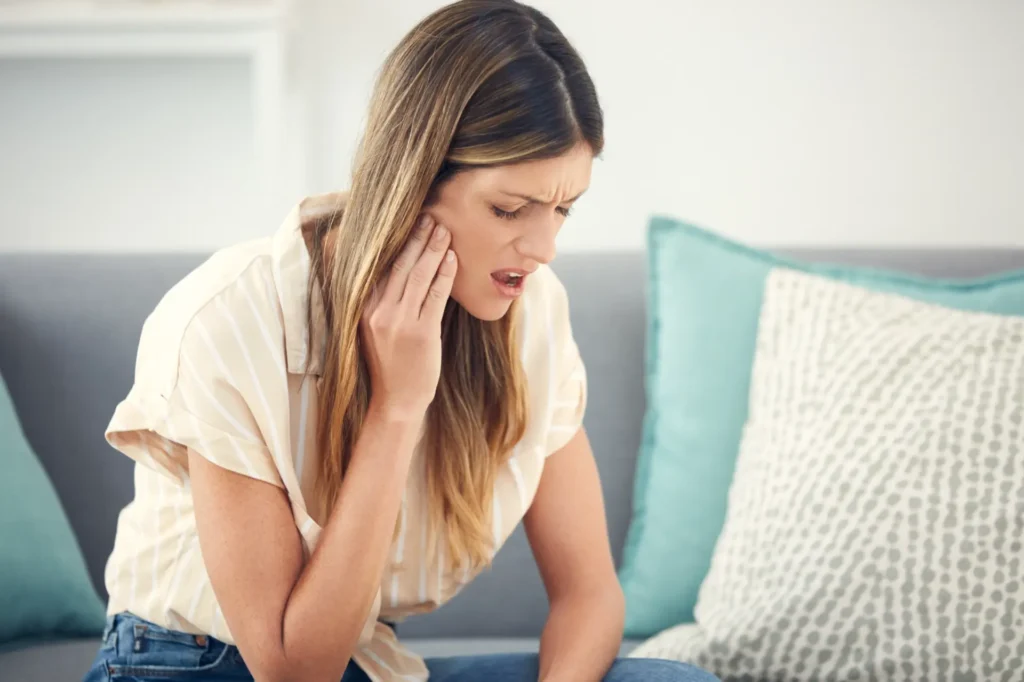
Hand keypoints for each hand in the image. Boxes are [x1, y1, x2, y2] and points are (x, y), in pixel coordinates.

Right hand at [361, 214, 456, 420]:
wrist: (396, 400)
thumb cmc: (391, 364)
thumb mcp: (375, 329)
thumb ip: (382, 300)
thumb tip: (396, 270)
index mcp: (364, 308)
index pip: (379, 266)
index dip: (394, 242)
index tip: (407, 221)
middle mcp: (378, 311)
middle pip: (399, 265)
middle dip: (416, 238)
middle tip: (430, 216)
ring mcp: (399, 322)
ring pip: (418, 275)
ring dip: (433, 249)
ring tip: (444, 230)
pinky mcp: (421, 332)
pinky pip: (435, 295)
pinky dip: (444, 274)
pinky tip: (451, 258)